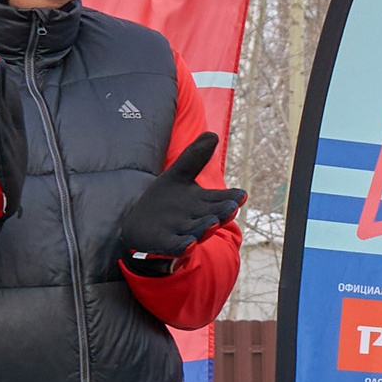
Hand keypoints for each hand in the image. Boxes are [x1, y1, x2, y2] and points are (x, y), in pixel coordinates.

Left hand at [118, 132, 244, 271]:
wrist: (141, 226)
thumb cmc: (166, 202)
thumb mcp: (178, 176)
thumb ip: (195, 158)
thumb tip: (212, 134)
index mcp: (205, 202)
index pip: (224, 200)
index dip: (233, 198)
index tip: (240, 195)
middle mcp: (199, 218)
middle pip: (215, 216)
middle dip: (223, 213)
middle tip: (230, 209)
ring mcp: (185, 232)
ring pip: (199, 231)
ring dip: (206, 228)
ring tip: (212, 223)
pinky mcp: (168, 244)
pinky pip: (178, 247)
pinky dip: (184, 246)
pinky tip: (188, 243)